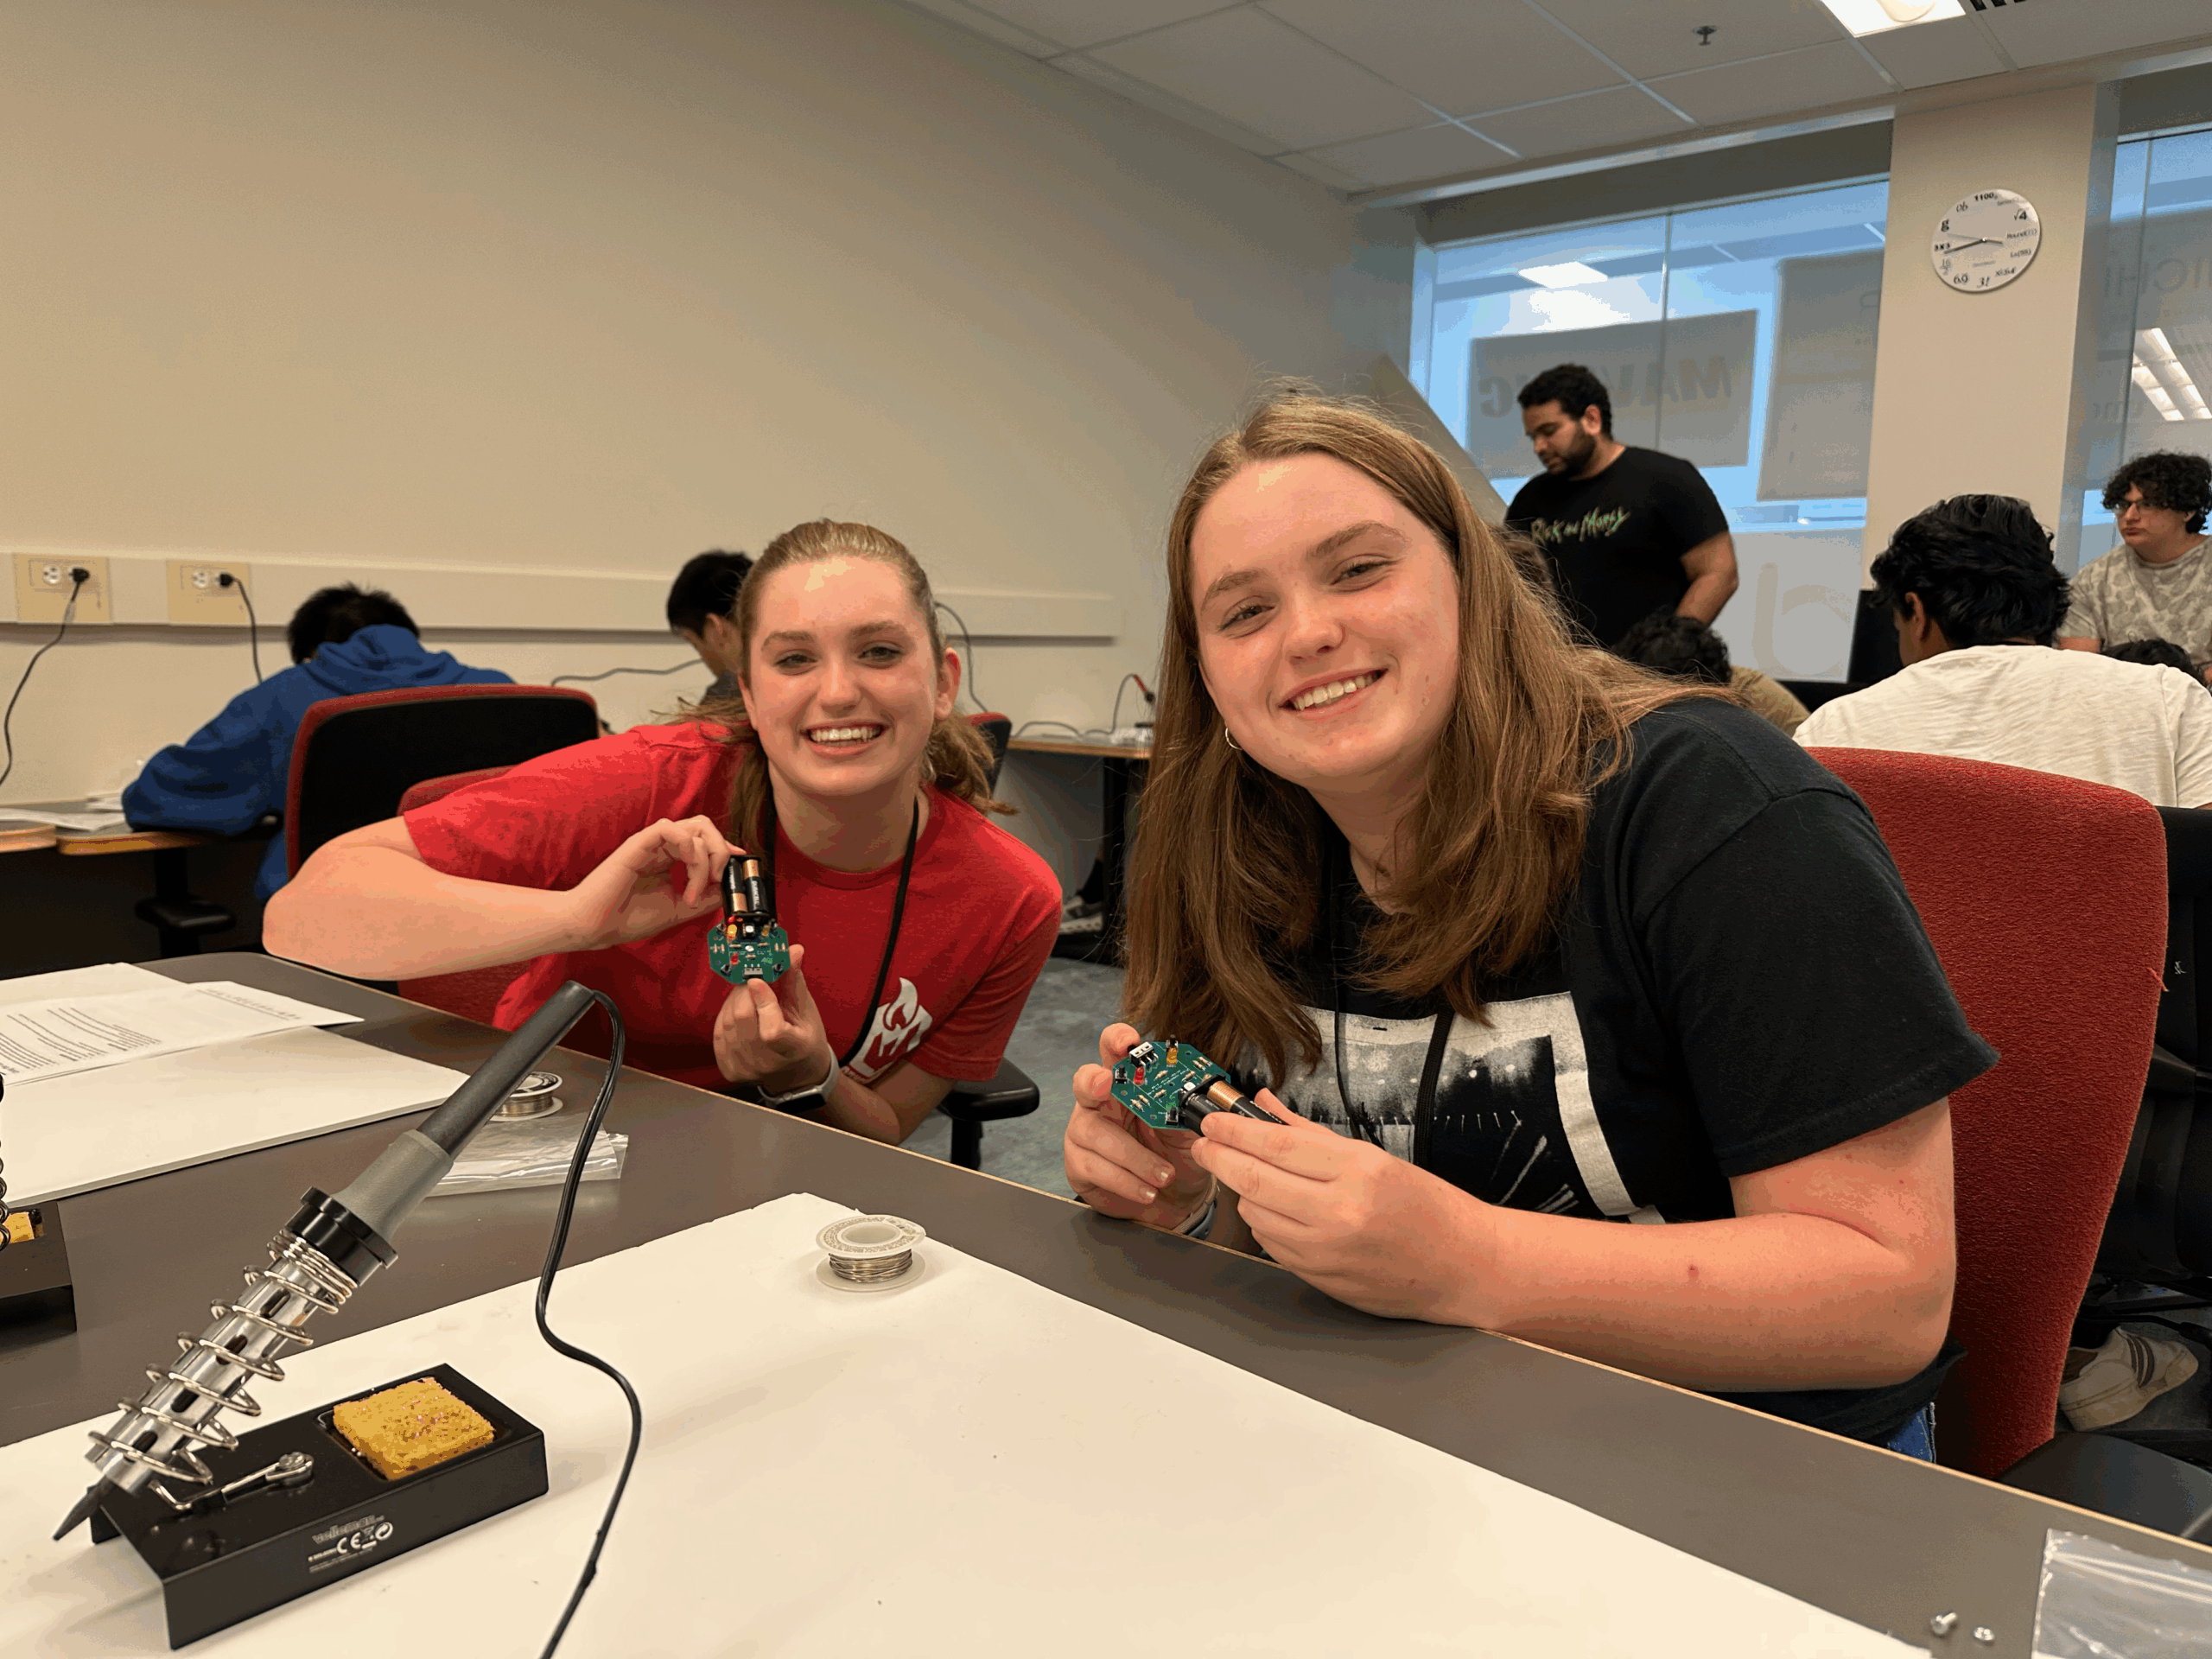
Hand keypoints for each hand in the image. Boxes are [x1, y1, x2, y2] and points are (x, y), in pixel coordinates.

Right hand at [565, 816, 733, 950]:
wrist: (595, 927)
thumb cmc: (627, 918)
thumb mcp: (679, 908)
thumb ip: (705, 896)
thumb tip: (731, 887)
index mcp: (670, 859)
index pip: (705, 841)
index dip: (726, 850)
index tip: (739, 868)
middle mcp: (663, 847)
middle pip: (705, 828)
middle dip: (722, 851)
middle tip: (717, 879)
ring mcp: (652, 843)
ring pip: (695, 828)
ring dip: (707, 858)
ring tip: (696, 889)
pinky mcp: (639, 843)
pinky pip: (672, 829)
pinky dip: (689, 850)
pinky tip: (687, 877)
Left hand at [714, 943, 832, 1092]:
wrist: (795, 1073)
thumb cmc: (803, 1039)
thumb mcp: (805, 1011)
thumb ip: (794, 981)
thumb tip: (793, 951)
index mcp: (794, 1050)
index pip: (772, 1031)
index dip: (763, 1003)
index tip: (758, 980)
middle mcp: (768, 1064)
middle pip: (743, 1020)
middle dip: (744, 991)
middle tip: (751, 977)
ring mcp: (746, 1069)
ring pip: (728, 1023)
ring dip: (734, 1001)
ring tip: (747, 994)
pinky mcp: (730, 1069)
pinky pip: (719, 1033)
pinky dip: (726, 1016)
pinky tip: (738, 1011)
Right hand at [1065, 1024, 1214, 1230]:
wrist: (1175, 1200)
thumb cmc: (1177, 1156)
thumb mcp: (1189, 1129)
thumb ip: (1186, 1108)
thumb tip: (1198, 1095)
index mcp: (1129, 1084)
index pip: (1115, 1051)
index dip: (1116, 1040)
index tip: (1128, 1041)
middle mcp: (1102, 1102)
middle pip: (1085, 1080)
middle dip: (1094, 1081)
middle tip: (1106, 1084)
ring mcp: (1085, 1132)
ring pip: (1096, 1133)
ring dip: (1133, 1156)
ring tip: (1163, 1174)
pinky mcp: (1079, 1164)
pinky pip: (1095, 1167)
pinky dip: (1126, 1180)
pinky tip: (1146, 1190)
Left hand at [1193, 1092, 1496, 1321]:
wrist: (1463, 1266)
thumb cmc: (1427, 1208)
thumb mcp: (1375, 1158)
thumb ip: (1311, 1134)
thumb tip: (1267, 1105)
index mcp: (1358, 1172)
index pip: (1275, 1145)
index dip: (1233, 1131)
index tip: (1213, 1122)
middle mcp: (1340, 1213)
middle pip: (1253, 1179)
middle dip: (1219, 1157)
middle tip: (1204, 1144)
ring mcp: (1327, 1251)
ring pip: (1256, 1213)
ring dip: (1241, 1191)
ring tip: (1246, 1174)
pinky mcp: (1320, 1279)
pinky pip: (1270, 1244)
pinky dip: (1262, 1221)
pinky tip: (1271, 1208)